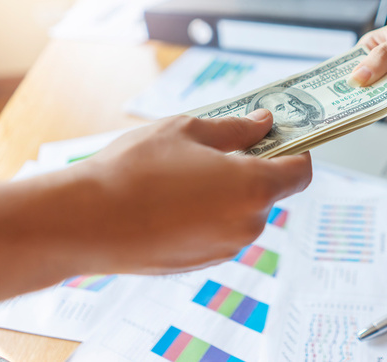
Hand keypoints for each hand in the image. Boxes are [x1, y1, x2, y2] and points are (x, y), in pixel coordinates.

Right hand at [66, 110, 311, 274]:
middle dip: (252, 169)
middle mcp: (248, 224)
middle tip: (215, 150)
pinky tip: (172, 201)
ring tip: (184, 175)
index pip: (300, 172)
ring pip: (242, 212)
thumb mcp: (188, 131)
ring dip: (228, 192)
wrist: (86, 222)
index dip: (295, 151)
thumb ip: (236, 129)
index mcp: (254, 188)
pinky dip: (209, 215)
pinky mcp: (203, 262)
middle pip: (270, 191)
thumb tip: (264, 123)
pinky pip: (220, 231)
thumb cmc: (136, 169)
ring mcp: (226, 248)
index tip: (277, 138)